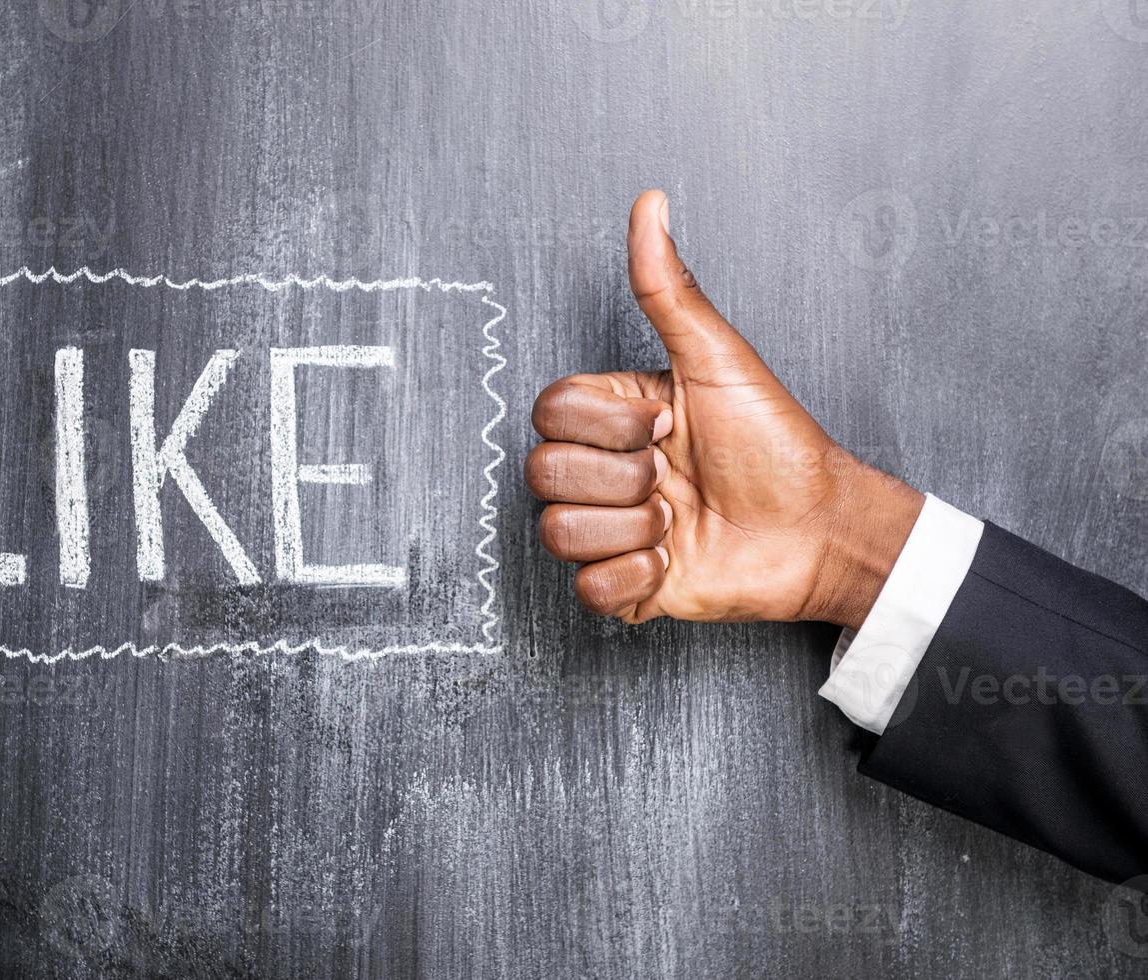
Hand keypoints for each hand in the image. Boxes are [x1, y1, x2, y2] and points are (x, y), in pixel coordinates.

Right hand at [524, 190, 923, 628]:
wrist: (822, 529)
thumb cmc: (779, 444)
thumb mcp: (720, 359)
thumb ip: (670, 289)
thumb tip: (650, 205)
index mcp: (615, 418)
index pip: (549, 413)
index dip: (607, 423)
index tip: (666, 423)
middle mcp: (605, 473)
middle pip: (544, 473)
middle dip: (623, 477)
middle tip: (676, 475)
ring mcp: (611, 531)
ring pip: (557, 532)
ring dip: (631, 528)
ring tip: (679, 520)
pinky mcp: (626, 588)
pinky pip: (587, 590)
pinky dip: (635, 578)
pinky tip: (673, 559)